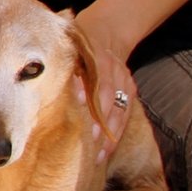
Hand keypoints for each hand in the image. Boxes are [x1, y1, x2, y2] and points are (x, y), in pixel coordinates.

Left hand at [72, 5, 140, 153]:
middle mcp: (115, 72)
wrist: (105, 32)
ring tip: (98, 157)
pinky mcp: (130, 89)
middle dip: (100, 130)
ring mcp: (125, 81)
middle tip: (89, 152)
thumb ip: (68, 72)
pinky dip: (116, 132)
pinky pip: (125, 114)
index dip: (93, 110)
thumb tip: (60, 90)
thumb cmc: (76, 46)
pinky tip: (107, 149)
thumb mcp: (70, 52)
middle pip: (110, 105)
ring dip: (109, 137)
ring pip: (119, 113)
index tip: (85, 130)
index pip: (99, 89)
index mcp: (99, 61)